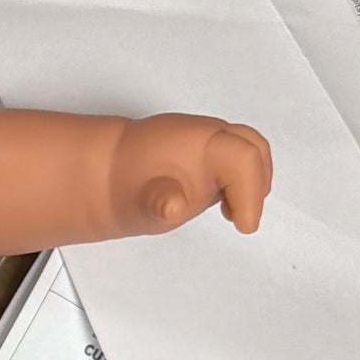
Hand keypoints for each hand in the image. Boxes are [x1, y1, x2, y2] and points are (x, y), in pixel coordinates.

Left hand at [112, 115, 271, 237]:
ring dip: (250, 183)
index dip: (249, 193)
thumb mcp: (139, 201)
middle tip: (242, 218)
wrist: (103, 171)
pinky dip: (241, 182)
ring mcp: (210, 140)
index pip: (242, 158)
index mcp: (197, 140)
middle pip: (254, 148)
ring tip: (231, 213)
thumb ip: (161, 202)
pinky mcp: (209, 152)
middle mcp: (208, 133)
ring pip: (249, 151)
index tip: (243, 226)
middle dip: (256, 185)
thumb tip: (173, 206)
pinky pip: (238, 159)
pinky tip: (225, 206)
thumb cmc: (123, 185)